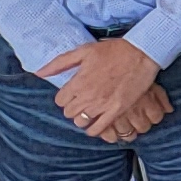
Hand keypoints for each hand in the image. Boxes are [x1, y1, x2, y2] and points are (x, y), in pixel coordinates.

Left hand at [41, 39, 168, 141]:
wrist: (142, 54)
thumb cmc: (113, 51)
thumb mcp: (84, 51)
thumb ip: (60, 63)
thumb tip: (39, 72)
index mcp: (78, 82)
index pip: (60, 100)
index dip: (65, 97)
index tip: (73, 93)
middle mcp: (87, 96)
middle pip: (69, 112)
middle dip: (73, 107)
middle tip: (82, 101)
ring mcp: (102, 105)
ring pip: (81, 122)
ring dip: (83, 117)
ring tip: (90, 111)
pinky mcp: (116, 110)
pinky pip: (98, 129)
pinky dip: (94, 130)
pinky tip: (95, 124)